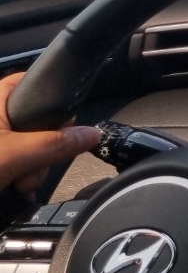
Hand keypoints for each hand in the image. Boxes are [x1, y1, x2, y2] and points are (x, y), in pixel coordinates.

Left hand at [0, 73, 99, 194]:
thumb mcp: (16, 153)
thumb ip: (56, 143)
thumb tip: (93, 134)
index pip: (30, 83)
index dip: (51, 98)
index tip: (63, 120)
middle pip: (38, 122)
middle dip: (43, 148)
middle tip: (32, 163)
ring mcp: (0, 143)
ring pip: (32, 147)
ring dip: (33, 169)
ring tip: (19, 182)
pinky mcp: (1, 164)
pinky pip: (22, 164)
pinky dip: (24, 177)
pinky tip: (18, 188)